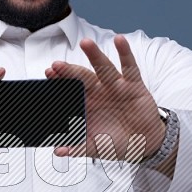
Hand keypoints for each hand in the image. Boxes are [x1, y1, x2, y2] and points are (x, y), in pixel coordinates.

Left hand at [46, 35, 165, 161]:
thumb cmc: (117, 142)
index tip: (48, 74)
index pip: (70, 90)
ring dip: (95, 55)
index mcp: (87, 104)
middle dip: (69, 71)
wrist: (144, 144)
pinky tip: (120, 40)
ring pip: (103, 67)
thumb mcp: (96, 147)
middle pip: (82, 77)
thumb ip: (78, 147)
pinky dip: (125, 53)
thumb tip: (57, 151)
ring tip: (86, 43)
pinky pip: (129, 67)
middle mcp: (99, 91)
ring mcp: (116, 86)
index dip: (59, 82)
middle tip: (57, 65)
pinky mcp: (134, 84)